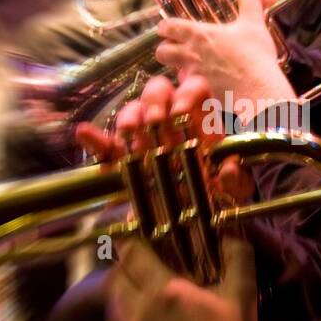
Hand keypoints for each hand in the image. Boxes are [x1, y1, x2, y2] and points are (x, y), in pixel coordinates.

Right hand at [75, 74, 255, 202]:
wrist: (192, 231)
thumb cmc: (221, 204)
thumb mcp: (236, 194)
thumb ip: (236, 181)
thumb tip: (227, 168)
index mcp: (201, 125)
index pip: (194, 89)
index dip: (188, 92)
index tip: (182, 110)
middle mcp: (171, 126)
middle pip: (159, 91)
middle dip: (155, 99)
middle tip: (155, 121)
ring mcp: (146, 141)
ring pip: (133, 112)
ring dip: (130, 116)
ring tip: (131, 132)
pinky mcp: (123, 162)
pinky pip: (105, 147)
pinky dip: (94, 140)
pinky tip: (83, 133)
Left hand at [107, 233, 260, 320]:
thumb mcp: (242, 299)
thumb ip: (237, 261)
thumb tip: (231, 235)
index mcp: (164, 290)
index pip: (133, 256)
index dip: (130, 242)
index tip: (135, 237)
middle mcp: (140, 312)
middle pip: (113, 281)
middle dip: (120, 268)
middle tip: (135, 265)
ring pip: (112, 309)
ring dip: (120, 296)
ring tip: (137, 294)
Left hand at [155, 0, 295, 114]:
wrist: (257, 91)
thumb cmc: (254, 56)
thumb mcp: (254, 23)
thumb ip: (248, 2)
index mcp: (199, 35)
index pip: (169, 27)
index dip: (165, 26)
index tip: (168, 26)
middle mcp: (192, 56)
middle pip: (162, 52)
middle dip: (165, 48)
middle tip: (176, 46)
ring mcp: (195, 77)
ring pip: (173, 71)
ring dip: (178, 66)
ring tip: (191, 64)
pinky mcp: (203, 94)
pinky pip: (191, 88)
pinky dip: (195, 85)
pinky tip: (209, 81)